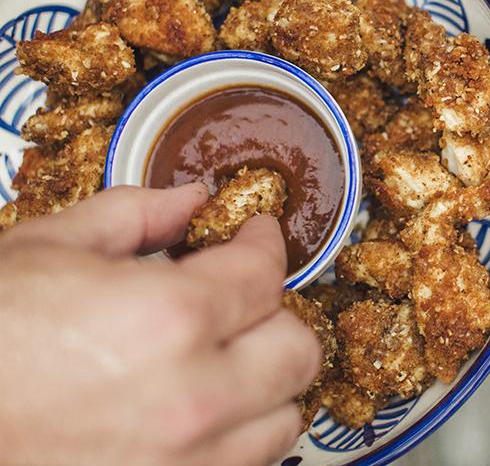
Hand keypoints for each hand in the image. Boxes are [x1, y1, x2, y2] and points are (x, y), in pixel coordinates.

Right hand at [0, 185, 320, 465]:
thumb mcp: (44, 250)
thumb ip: (135, 215)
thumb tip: (192, 198)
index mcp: (170, 318)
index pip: (266, 275)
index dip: (264, 245)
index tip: (255, 237)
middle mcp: (194, 399)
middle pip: (297, 351)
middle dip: (276, 315)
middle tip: (243, 300)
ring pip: (282, 422)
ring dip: (264, 384)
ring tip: (225, 361)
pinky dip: (234, 440)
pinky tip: (198, 414)